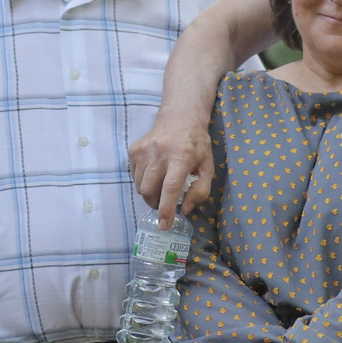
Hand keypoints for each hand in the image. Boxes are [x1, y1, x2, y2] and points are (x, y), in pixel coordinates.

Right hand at [130, 114, 213, 228]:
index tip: (164, 224)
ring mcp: (144, 150)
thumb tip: (184, 209)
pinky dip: (142, 181)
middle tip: (164, 202)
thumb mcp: (207, 166)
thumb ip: (200, 190)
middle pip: (149, 190)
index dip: (166, 208)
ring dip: (149, 193)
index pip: (170, 187)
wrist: (180, 118)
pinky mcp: (134, 149)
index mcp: (181, 157)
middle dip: (155, 203)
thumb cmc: (196, 144)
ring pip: (139, 185)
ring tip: (160, 184)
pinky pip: (134, 176)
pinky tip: (153, 173)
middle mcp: (159, 153)